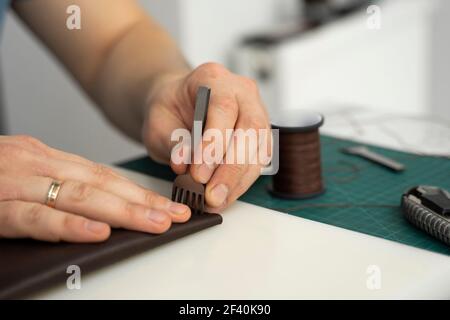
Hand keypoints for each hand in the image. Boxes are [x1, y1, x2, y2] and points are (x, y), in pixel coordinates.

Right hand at [0, 135, 190, 242]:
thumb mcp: (24, 175)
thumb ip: (56, 189)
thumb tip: (97, 213)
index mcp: (45, 158)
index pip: (103, 175)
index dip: (139, 191)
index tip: (169, 205)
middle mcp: (35, 163)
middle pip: (101, 184)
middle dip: (142, 202)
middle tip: (177, 216)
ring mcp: (14, 182)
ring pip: (78, 197)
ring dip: (121, 212)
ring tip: (156, 224)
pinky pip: (35, 217)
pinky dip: (68, 226)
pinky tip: (98, 234)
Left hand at [142, 63, 271, 211]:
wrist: (177, 108)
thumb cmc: (169, 110)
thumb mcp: (158, 122)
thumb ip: (172, 141)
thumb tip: (184, 163)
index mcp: (213, 78)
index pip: (223, 107)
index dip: (214, 142)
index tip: (199, 173)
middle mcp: (242, 92)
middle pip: (250, 129)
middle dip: (231, 168)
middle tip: (211, 195)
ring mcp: (256, 113)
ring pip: (259, 148)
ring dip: (239, 179)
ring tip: (216, 200)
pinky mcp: (260, 137)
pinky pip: (258, 162)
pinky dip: (241, 183)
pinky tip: (224, 196)